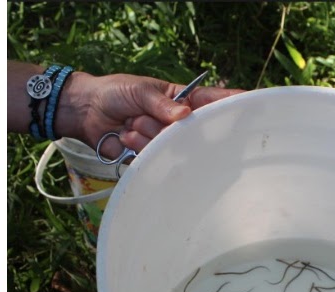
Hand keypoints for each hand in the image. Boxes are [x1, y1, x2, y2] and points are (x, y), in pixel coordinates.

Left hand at [61, 71, 244, 158]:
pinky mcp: (147, 156)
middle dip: (170, 128)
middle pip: (192, 132)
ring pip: (170, 146)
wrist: (85, 111)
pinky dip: (138, 147)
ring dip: (147, 134)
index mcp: (180, 100)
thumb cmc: (114, 92)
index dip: (229, 105)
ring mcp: (162, 140)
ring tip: (130, 122)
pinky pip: (153, 158)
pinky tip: (125, 136)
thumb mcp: (140, 90)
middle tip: (148, 118)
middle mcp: (175, 123)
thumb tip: (184, 115)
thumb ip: (162, 104)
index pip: (210, 102)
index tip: (250, 108)